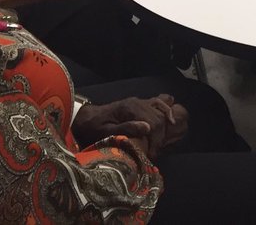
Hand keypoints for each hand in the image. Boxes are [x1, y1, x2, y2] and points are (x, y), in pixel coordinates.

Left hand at [72, 94, 188, 156]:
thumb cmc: (92, 127)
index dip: (156, 140)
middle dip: (159, 137)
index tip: (151, 154)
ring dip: (164, 125)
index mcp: (129, 109)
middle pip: (159, 118)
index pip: (153, 123)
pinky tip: (170, 119)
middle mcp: (137, 102)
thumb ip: (125, 128)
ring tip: (159, 141)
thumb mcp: (105, 131)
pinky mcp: (139, 104)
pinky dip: (166, 109)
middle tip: (152, 152)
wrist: (85, 118)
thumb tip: (147, 128)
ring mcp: (139, 101)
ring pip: (161, 109)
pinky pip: (158, 102)